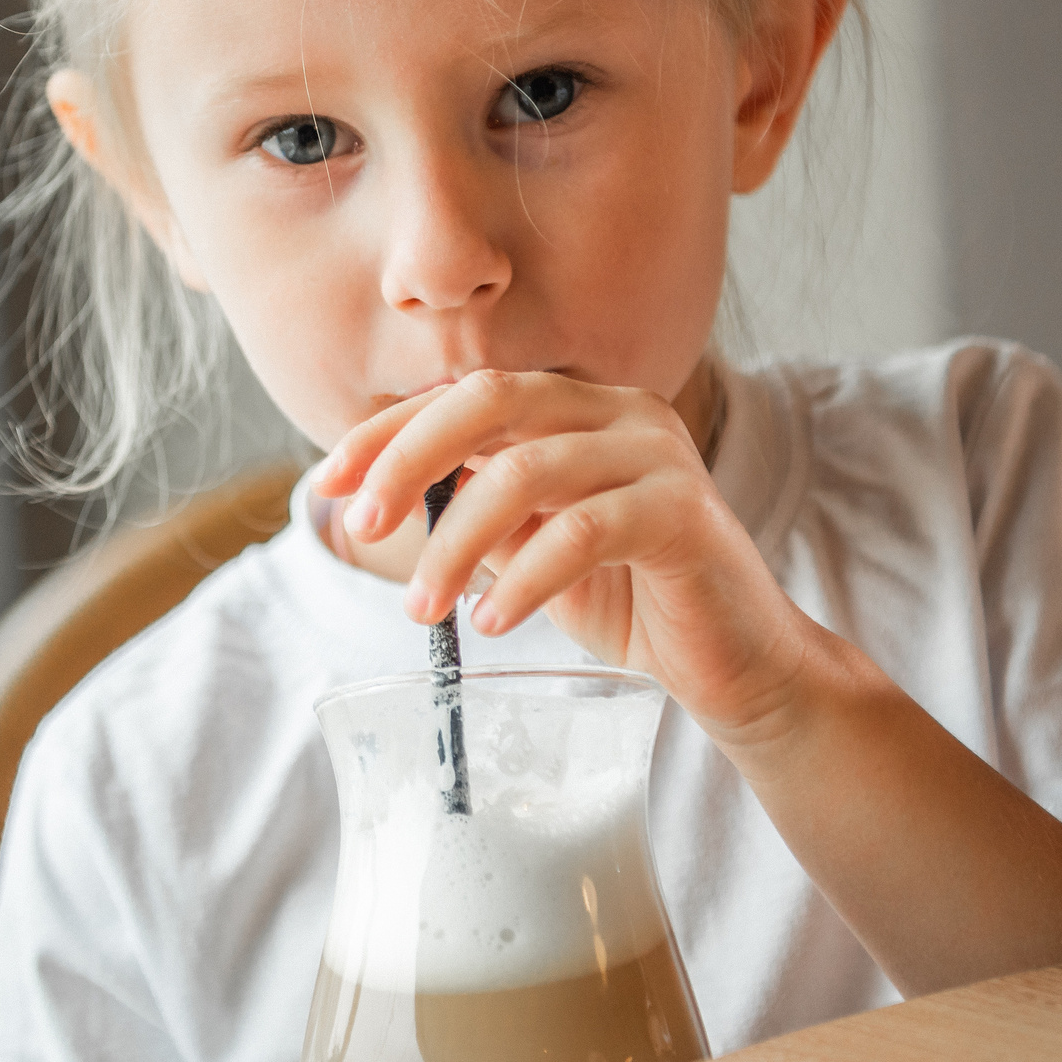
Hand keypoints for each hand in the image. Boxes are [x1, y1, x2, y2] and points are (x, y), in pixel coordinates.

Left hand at [312, 369, 816, 744]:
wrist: (735, 666)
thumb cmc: (630, 600)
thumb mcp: (529, 548)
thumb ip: (472, 511)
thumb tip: (374, 497)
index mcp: (578, 405)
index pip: (462, 395)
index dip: (386, 432)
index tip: (326, 483)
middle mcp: (619, 410)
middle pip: (488, 401)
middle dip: (407, 459)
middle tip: (358, 525)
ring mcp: (658, 453)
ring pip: (525, 470)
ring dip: (454, 541)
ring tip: (423, 608)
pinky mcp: (685, 512)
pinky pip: (582, 532)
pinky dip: (522, 579)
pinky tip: (490, 621)